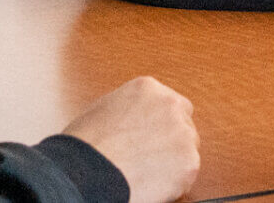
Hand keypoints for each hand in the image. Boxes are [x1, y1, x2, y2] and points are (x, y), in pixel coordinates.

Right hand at [61, 76, 199, 202]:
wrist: (85, 172)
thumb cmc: (84, 145)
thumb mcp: (103, 109)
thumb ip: (129, 108)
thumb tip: (136, 119)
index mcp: (147, 88)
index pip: (171, 103)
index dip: (163, 124)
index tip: (155, 137)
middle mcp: (169, 105)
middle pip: (185, 124)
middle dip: (172, 141)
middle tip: (152, 158)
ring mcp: (182, 133)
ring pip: (188, 149)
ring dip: (174, 161)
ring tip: (147, 173)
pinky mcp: (189, 162)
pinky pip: (188, 174)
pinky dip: (174, 183)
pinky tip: (152, 184)